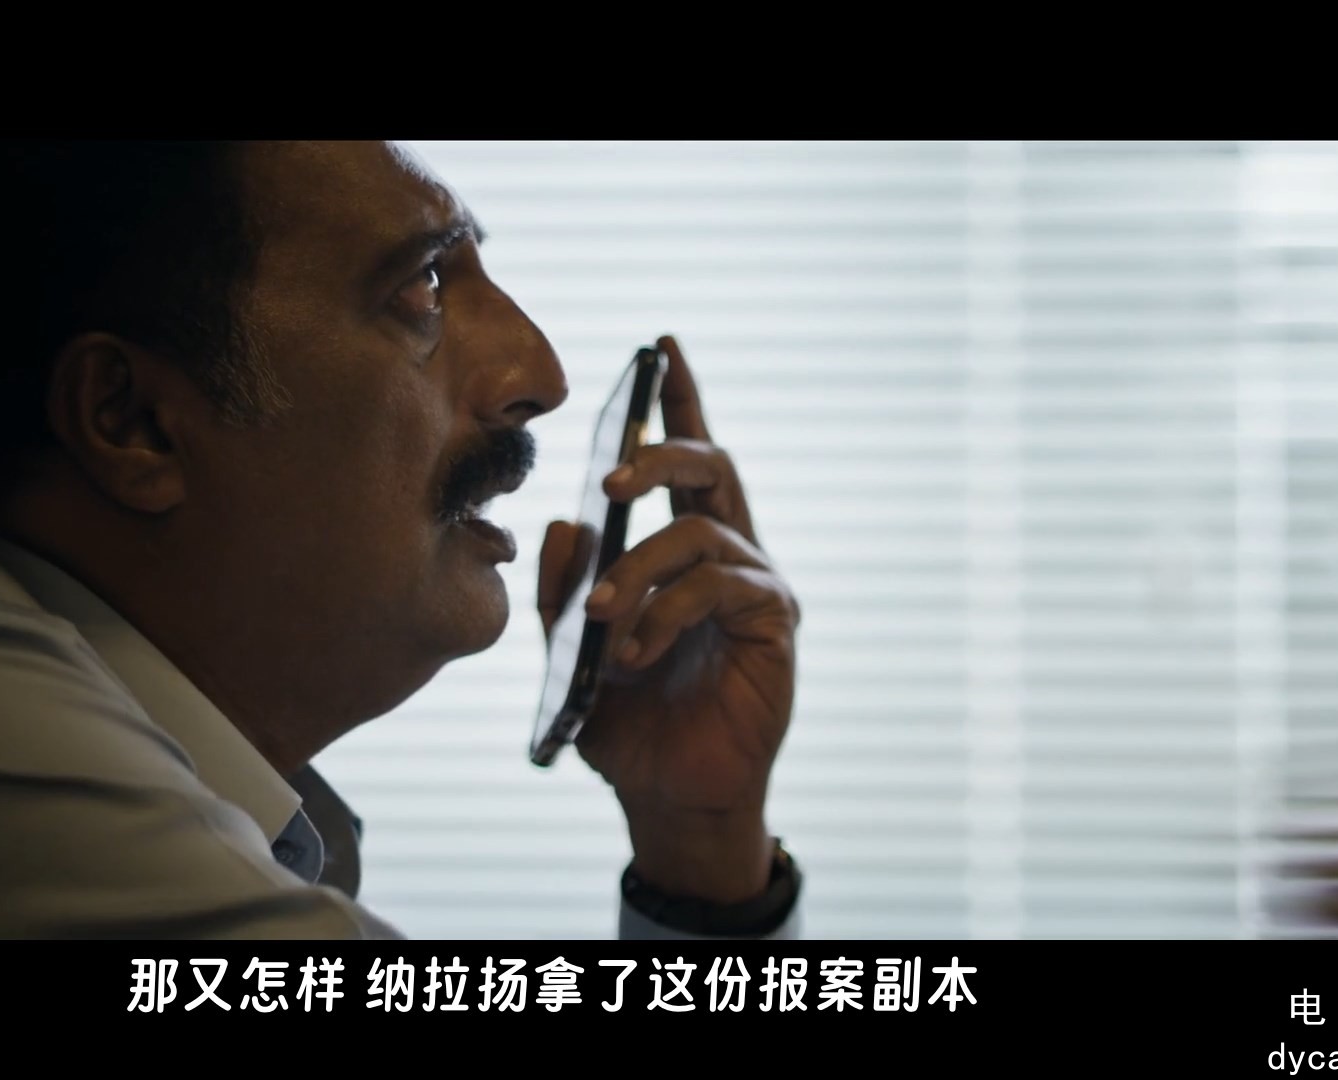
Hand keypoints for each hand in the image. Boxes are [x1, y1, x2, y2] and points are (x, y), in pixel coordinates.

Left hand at [537, 335, 799, 903]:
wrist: (666, 795)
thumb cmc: (627, 720)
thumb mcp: (573, 650)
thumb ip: (565, 587)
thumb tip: (563, 523)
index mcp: (681, 548)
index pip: (683, 461)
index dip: (677, 400)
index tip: (660, 345)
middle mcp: (727, 553)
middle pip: (711, 465)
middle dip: (662, 450)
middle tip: (611, 476)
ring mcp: (756, 585)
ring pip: (698, 532)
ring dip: (638, 570)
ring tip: (604, 620)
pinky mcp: (774, 622)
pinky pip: (719, 586)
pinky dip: (667, 612)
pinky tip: (638, 652)